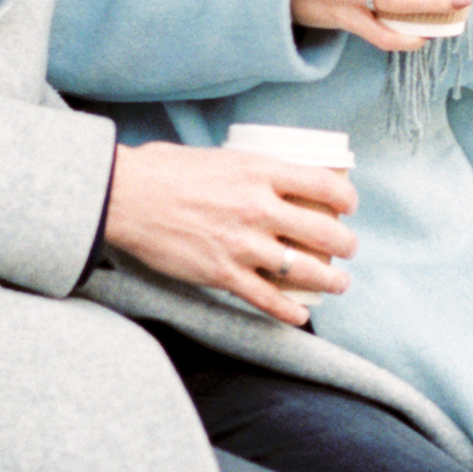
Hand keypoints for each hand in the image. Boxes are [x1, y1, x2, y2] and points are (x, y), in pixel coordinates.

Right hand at [102, 143, 355, 328]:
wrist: (124, 197)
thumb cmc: (162, 171)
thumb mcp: (217, 156)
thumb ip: (248, 170)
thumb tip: (267, 178)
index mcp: (260, 172)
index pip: (324, 184)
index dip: (346, 198)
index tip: (348, 206)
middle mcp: (258, 208)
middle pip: (324, 231)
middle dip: (346, 244)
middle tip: (348, 248)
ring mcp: (242, 244)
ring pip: (304, 269)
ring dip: (331, 280)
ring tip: (339, 283)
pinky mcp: (222, 273)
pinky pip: (268, 299)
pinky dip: (290, 311)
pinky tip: (302, 315)